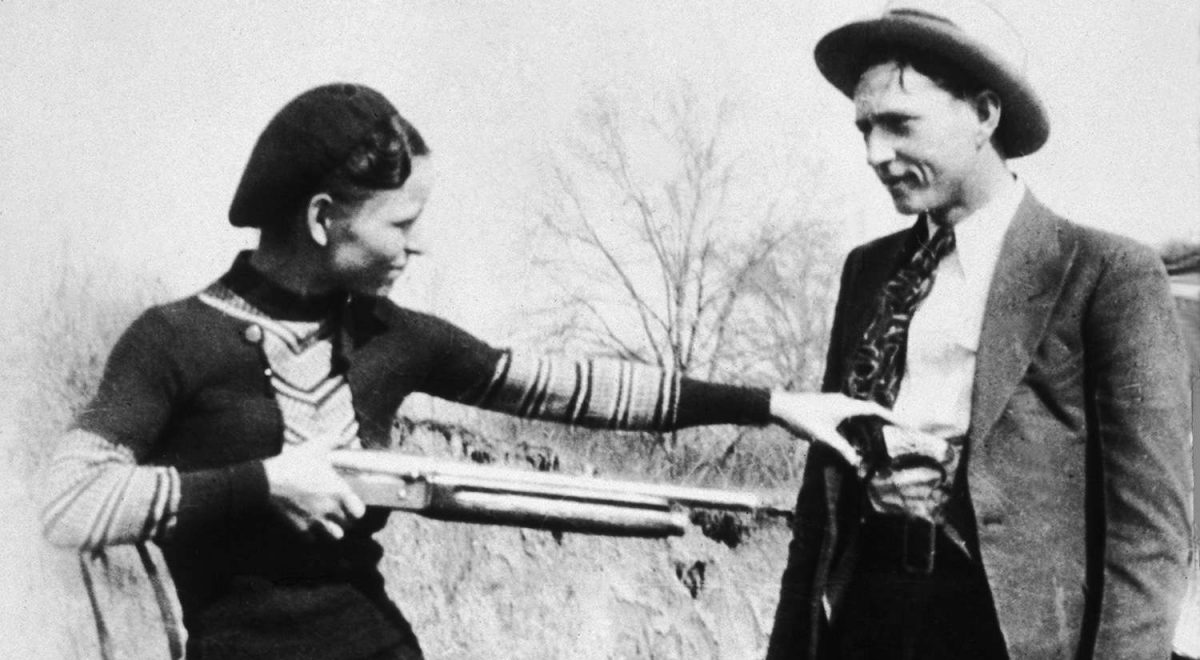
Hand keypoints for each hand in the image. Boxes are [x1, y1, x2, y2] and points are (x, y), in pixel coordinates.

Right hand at [262, 443, 365, 539]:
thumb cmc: (294, 463)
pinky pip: (312, 539)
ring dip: (333, 530)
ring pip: (335, 536)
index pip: (360, 512)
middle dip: (346, 520)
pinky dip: (313, 534)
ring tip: (328, 522)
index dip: (357, 509)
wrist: (267, 480)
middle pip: (348, 525)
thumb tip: (341, 435)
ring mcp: (316, 520)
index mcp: (338, 491)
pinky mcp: (300, 527)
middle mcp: (331, 509)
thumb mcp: (315, 447)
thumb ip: (332, 440)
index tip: (352, 504)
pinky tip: (309, 524)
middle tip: (339, 511)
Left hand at [768, 391, 897, 467]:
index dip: (891, 417)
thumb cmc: (802, 419)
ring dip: (867, 427)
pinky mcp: (828, 407)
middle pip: (869, 412)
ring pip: (858, 415)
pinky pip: (848, 417)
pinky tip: (856, 440)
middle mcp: (843, 401)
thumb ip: (841, 449)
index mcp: (845, 405)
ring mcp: (835, 403)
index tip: (905, 424)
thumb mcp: (823, 436)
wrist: (780, 406)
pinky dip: (856, 427)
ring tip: (880, 441)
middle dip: (882, 424)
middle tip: (896, 436)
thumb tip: (855, 462)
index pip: (874, 410)